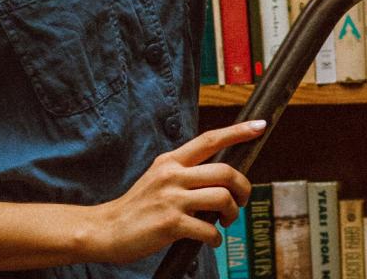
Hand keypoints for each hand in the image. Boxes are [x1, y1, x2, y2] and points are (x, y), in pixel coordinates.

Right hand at [86, 119, 266, 263]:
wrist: (106, 230)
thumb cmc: (138, 207)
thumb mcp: (158, 178)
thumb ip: (185, 173)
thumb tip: (220, 178)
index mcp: (171, 161)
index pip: (210, 140)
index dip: (238, 132)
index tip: (260, 126)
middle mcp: (172, 175)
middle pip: (225, 172)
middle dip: (243, 188)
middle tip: (242, 201)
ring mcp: (171, 199)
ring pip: (222, 198)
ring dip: (232, 213)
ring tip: (225, 222)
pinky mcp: (170, 223)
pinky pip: (208, 229)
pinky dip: (216, 238)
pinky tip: (211, 240)